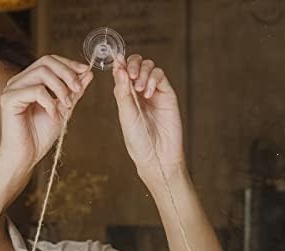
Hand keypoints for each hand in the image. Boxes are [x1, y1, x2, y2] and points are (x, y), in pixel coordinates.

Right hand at [0, 55, 92, 189]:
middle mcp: (19, 82)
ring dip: (60, 88)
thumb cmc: (39, 137)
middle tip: (78, 90)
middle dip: (67, 73)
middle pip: (46, 61)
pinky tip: (53, 115)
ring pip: (41, 73)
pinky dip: (49, 102)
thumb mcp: (63, 110)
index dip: (69, 64)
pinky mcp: (9, 99)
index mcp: (30, 82)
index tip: (85, 72)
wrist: (25, 156)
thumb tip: (87, 73)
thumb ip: (73, 92)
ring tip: (67, 105)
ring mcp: (12, 89)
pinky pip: (35, 90)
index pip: (49, 61)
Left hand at [112, 54, 185, 185]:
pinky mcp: (167, 94)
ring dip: (142, 72)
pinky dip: (153, 79)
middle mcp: (139, 92)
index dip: (119, 63)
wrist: (157, 155)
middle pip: (135, 65)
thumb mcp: (126, 114)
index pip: (121, 72)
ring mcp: (154, 92)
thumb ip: (122, 91)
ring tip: (139, 89)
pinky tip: (148, 93)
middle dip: (132, 65)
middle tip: (130, 75)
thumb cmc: (138, 140)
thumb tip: (118, 66)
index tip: (117, 60)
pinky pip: (160, 76)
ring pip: (148, 67)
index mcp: (125, 97)